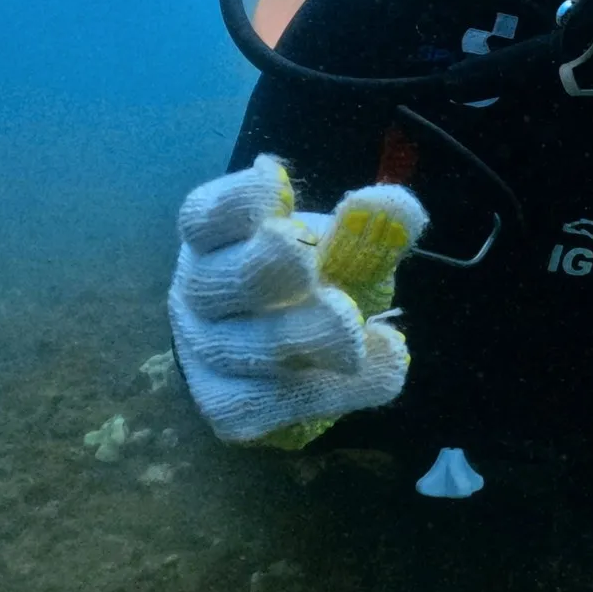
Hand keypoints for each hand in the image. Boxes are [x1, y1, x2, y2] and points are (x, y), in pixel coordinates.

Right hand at [167, 154, 426, 446]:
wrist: (304, 354)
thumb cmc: (312, 279)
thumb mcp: (342, 247)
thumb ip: (366, 229)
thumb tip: (392, 205)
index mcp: (216, 239)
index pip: (205, 217)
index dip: (237, 201)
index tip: (278, 185)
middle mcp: (200, 294)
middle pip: (217, 283)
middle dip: (267, 270)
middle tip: (312, 263)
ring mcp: (206, 354)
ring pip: (241, 351)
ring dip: (305, 338)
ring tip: (362, 332)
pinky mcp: (227, 407)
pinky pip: (264, 406)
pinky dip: (328, 392)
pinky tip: (385, 368)